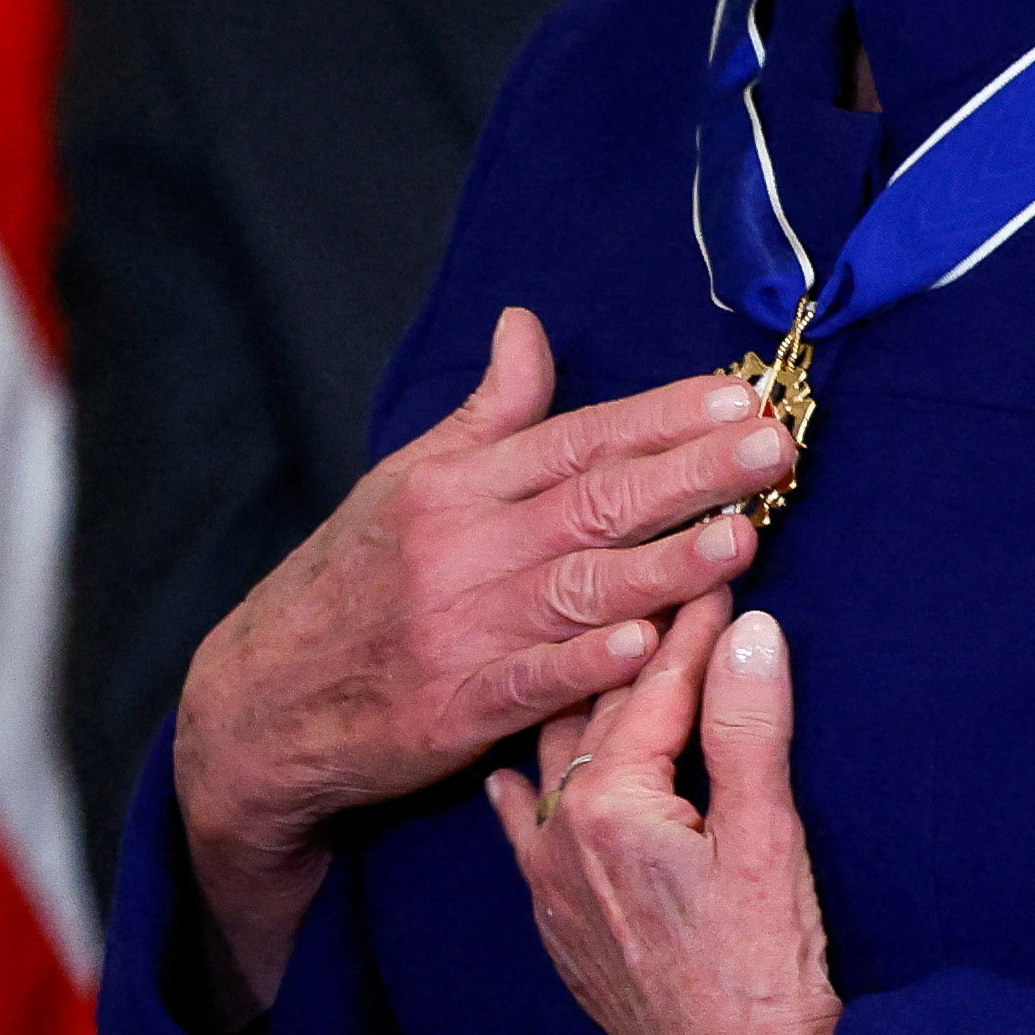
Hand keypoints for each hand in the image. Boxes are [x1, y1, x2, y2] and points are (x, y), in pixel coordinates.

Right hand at [173, 311, 788, 1009]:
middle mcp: (460, 548)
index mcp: (454, 486)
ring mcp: (459, 629)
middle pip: (592, 502)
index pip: (575, 439)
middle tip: (774, 447)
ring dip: (664, 563)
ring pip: (577, 588)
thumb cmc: (352, 580)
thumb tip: (527, 326)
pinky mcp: (454, 708)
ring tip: (742, 536)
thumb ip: (485, 414)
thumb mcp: (407, 481)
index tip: (738, 395)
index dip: (660, 416)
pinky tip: (648, 641)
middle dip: (691, 473)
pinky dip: (588, 662)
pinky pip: (533, 682)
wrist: (261, 699)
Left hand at [488, 597, 838, 1034]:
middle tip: (670, 580)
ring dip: (589, 706)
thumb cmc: (762, 975)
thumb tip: (748, 629)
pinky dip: (529, 791)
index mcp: (611, 809)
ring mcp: (553, 886)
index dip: (691, 616)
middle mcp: (562, 840)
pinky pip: (526, 833)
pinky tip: (514, 775)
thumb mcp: (768, 838)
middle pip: (601, 713)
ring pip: (557, 763)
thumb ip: (750, 727)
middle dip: (640, 646)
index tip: (717, 555)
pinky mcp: (561, 924)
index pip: (654, 685)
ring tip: (607, 650)